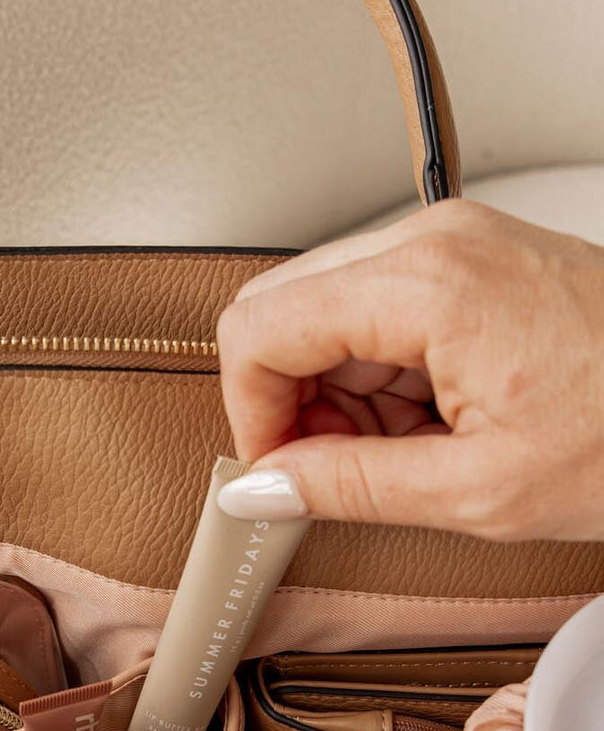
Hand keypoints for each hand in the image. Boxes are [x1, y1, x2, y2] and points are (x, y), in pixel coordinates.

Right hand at [216, 201, 603, 540]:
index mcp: (427, 283)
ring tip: (402, 450)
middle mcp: (432, 240)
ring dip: (332, 391)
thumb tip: (262, 487)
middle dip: (284, 399)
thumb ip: (348, 485)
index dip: (250, 415)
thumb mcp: (480, 489)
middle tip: (326, 468)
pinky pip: (374, 309)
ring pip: (322, 311)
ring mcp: (453, 243)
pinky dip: (375, 374)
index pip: (260, 329)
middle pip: (280, 309)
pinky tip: (425, 421)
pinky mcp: (470, 259)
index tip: (276, 472)